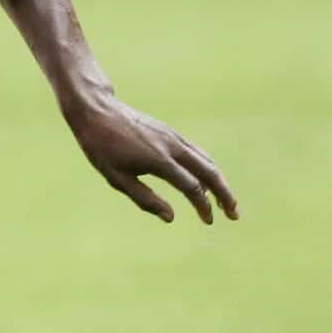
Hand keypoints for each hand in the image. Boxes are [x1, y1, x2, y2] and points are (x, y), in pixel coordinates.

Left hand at [68, 95, 238, 224]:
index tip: (209, 220)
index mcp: (159, 161)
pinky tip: (207, 180)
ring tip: (226, 201)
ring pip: (206, 160)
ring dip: (219, 181)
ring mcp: (174, 137)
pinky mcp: (171, 133)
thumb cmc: (102, 148)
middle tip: (234, 214)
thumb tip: (171, 217)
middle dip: (225, 193)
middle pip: (209, 171)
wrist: (97, 111)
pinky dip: (207, 168)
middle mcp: (172, 146)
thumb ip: (145, 199)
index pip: (191, 187)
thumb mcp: (117, 179)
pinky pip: (197, 152)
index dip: (203, 206)